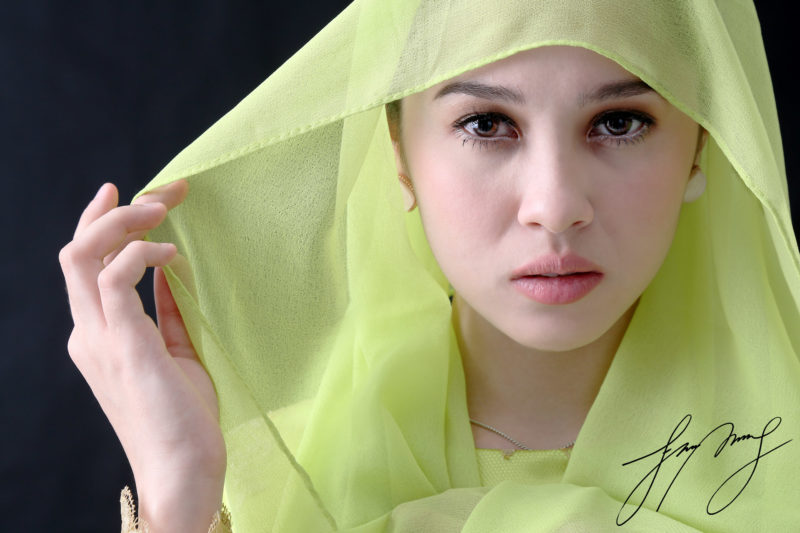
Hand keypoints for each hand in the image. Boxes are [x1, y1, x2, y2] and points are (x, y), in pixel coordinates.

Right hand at [59, 181, 224, 531]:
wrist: (183, 470)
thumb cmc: (183, 417)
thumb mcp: (175, 353)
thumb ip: (166, 313)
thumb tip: (173, 271)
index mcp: (99, 334)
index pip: (88, 265)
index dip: (106, 223)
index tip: (137, 195)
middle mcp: (88, 332)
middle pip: (76, 251)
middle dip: (114, 210)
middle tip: (163, 190)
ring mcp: (100, 339)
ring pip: (83, 256)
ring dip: (124, 221)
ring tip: (164, 208)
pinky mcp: (123, 345)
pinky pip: (115, 280)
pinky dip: (140, 254)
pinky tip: (172, 255)